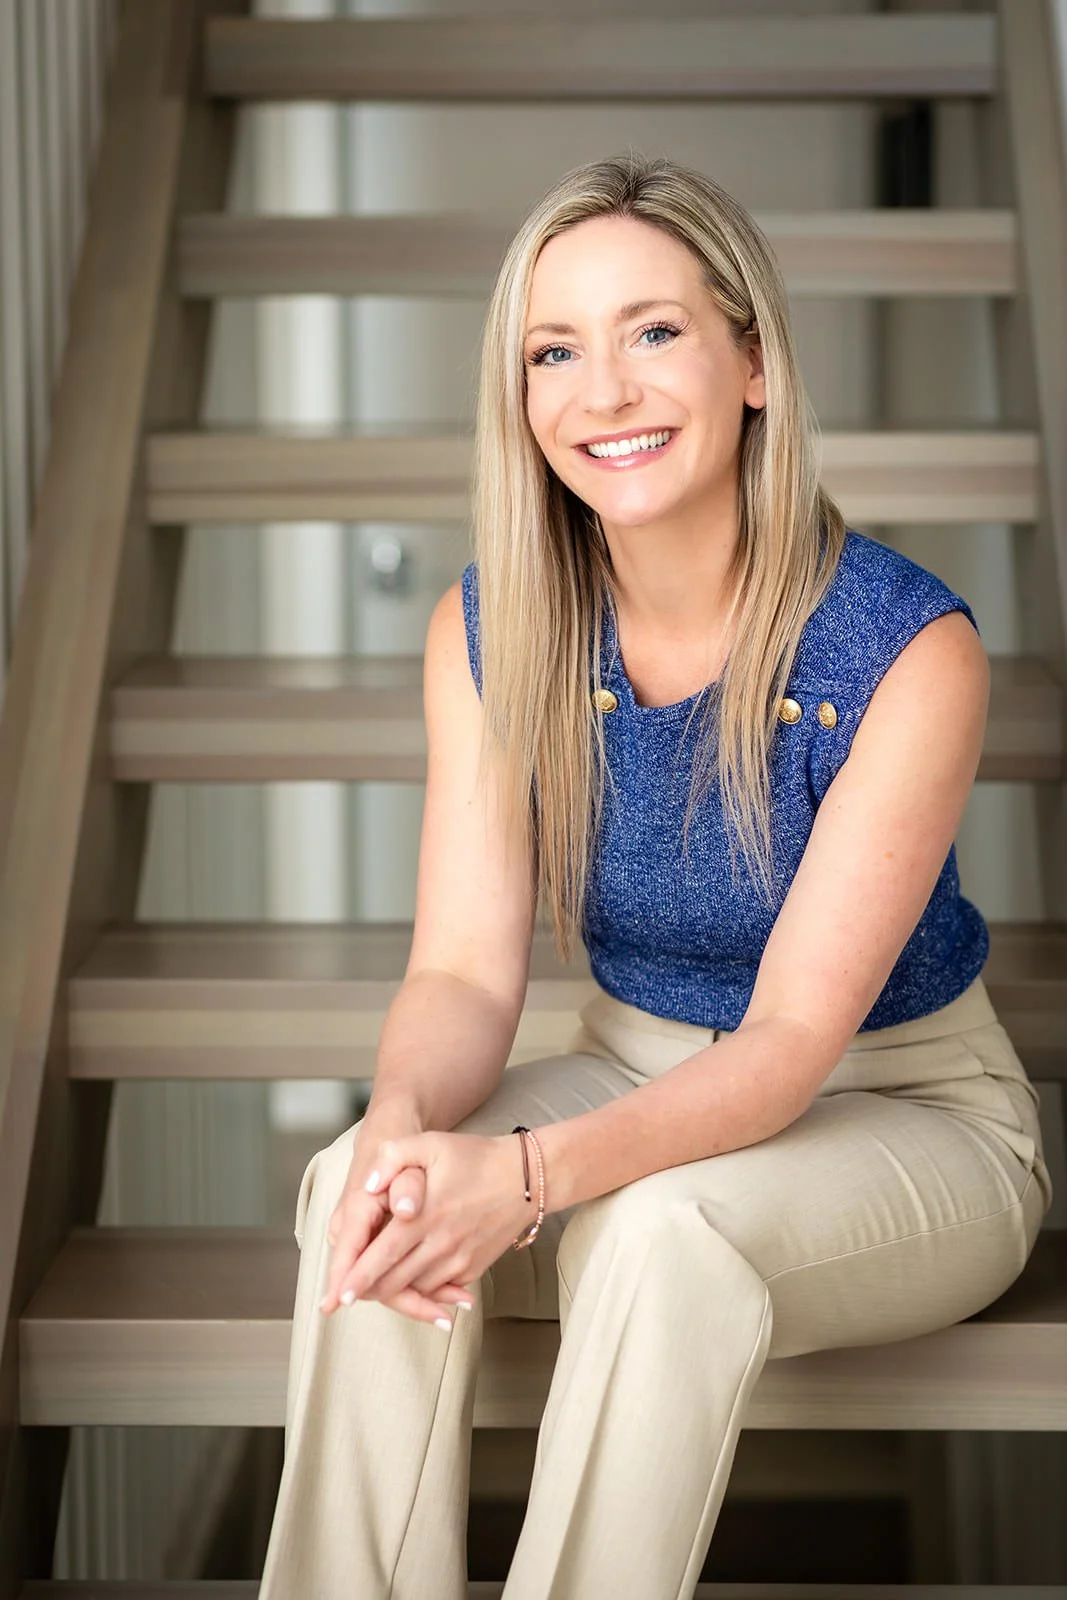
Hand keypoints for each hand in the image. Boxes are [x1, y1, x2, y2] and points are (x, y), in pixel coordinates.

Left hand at [329, 1130, 537, 1309]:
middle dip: (366, 1291)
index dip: (355, 1278)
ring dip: (391, 1293)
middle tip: (345, 1296)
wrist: (527, 1180)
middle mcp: (439, 1245)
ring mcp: (458, 1261)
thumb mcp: (431, 1144)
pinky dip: (420, 1292)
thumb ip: (394, 1158)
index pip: (380, 1256)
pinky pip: (438, 1289)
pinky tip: (408, 1287)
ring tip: (371, 1290)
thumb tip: (369, 1185)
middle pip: (392, 1282)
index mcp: (423, 1217)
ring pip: (414, 1290)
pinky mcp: (472, 1269)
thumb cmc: (475, 1158)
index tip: (337, 1297)